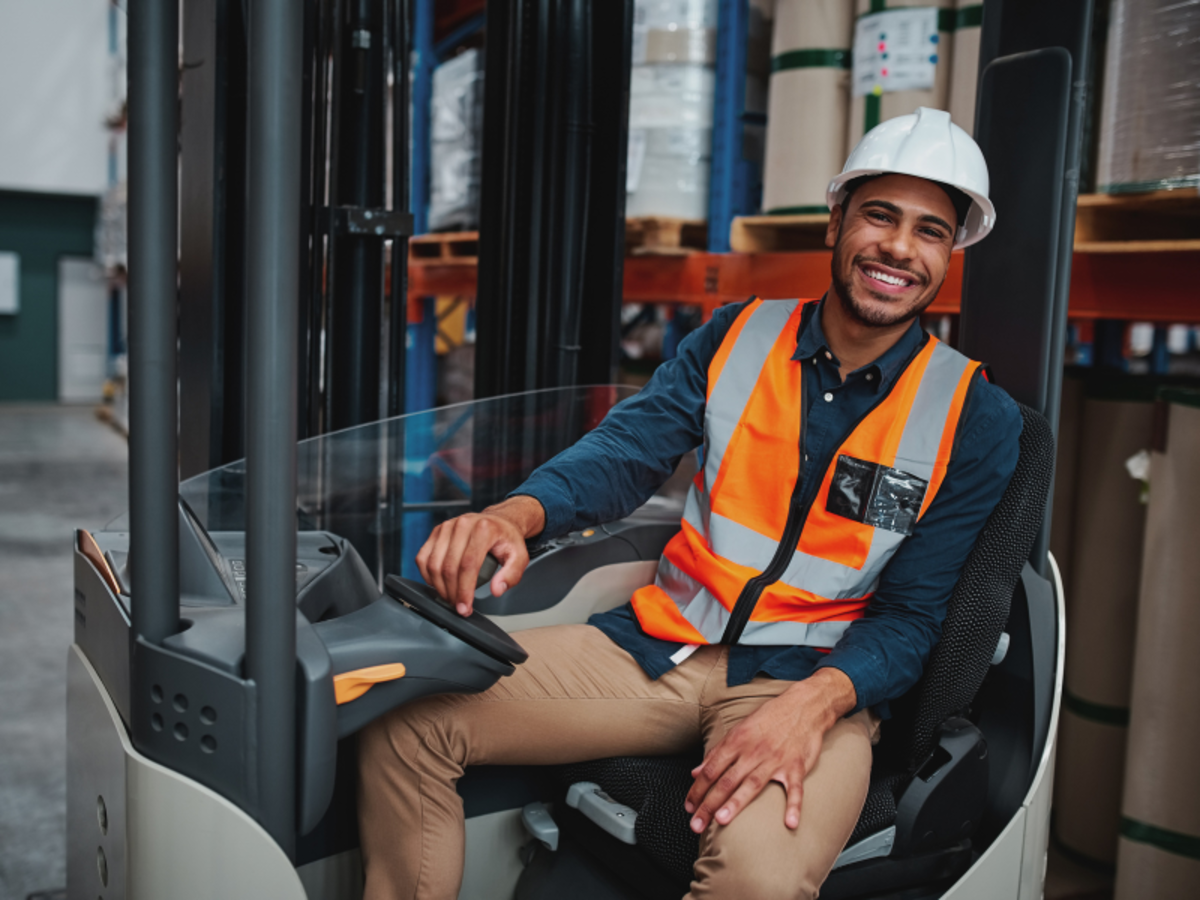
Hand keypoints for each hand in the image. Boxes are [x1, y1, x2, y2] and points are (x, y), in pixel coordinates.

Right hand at [416, 495, 544, 615]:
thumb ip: (511, 575)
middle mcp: (462, 525)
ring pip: (433, 564)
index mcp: (484, 529)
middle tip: (459, 606)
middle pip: (449, 567)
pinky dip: (427, 576)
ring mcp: (446, 527)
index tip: (465, 607)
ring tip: (451, 597)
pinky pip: (423, 558)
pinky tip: (439, 584)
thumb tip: (497, 590)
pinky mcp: (436, 532)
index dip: (464, 590)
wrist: (497, 521)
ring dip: (439, 587)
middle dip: (452, 593)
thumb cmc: (506, 539)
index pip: (468, 565)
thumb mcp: (520, 556)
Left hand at [684, 667, 855, 832]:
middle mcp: (754, 751)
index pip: (711, 769)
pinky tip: (789, 823)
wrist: (804, 706)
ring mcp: (776, 760)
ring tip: (722, 821)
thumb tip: (696, 772)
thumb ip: (718, 752)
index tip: (689, 807)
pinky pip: (795, 789)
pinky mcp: (797, 766)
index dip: (697, 789)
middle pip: (727, 780)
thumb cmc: (770, 718)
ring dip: (736, 803)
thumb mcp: (740, 729)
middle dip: (709, 803)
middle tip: (696, 824)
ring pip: (753, 784)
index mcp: (737, 741)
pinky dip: (794, 806)